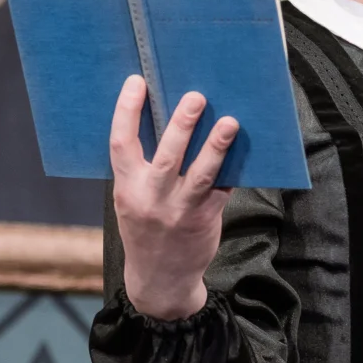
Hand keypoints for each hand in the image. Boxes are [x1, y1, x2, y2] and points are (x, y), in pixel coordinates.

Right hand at [110, 77, 237, 320]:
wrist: (159, 279)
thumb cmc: (146, 230)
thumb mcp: (131, 200)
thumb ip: (142, 169)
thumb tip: (166, 122)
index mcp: (126, 188)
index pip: (120, 144)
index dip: (126, 111)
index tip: (136, 82)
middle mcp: (150, 199)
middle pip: (167, 156)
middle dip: (182, 124)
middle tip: (196, 97)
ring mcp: (178, 211)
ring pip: (200, 174)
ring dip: (216, 146)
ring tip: (230, 122)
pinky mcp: (203, 220)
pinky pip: (221, 190)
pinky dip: (231, 169)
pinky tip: (242, 150)